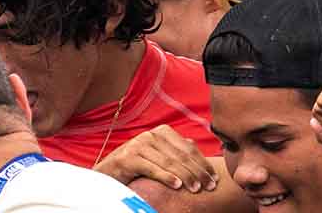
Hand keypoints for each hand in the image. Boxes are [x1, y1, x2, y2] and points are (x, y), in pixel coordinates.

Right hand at [94, 125, 216, 191]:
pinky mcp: (129, 158)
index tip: (214, 179)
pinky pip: (152, 169)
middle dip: (198, 172)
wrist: (107, 174)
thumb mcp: (158, 157)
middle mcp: (152, 135)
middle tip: (209, 187)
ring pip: (169, 162)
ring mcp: (139, 144)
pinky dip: (166, 177)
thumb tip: (196, 150)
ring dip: (186, 177)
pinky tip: (177, 186)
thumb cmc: (137, 167)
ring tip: (196, 189)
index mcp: (162, 132)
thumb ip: (175, 152)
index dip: (203, 164)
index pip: (189, 148)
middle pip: (181, 156)